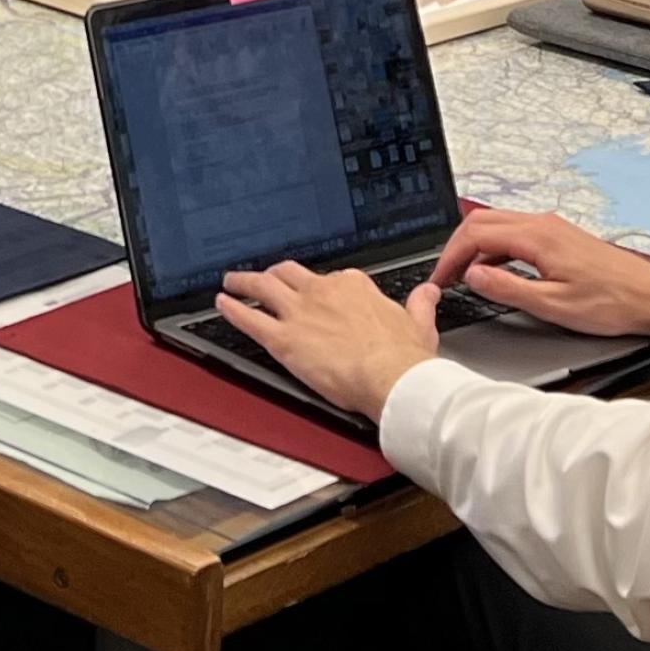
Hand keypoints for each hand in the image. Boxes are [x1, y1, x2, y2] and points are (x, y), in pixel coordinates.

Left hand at [217, 261, 437, 422]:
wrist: (391, 376)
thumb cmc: (403, 356)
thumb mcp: (418, 322)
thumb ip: (419, 304)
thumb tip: (427, 293)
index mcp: (353, 286)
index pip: (329, 279)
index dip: (319, 287)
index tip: (316, 292)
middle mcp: (322, 292)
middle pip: (289, 274)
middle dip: (274, 274)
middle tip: (265, 277)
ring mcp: (300, 313)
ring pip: (263, 288)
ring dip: (244, 283)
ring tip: (231, 281)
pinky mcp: (284, 340)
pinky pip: (250, 320)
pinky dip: (233, 310)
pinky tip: (222, 304)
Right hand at [423, 209, 649, 340]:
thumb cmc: (610, 303)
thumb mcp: (553, 305)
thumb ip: (508, 288)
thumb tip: (472, 275)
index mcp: (536, 236)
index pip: (476, 233)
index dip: (450, 256)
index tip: (439, 278)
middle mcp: (541, 223)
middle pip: (482, 221)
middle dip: (457, 247)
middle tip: (444, 276)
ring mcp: (551, 227)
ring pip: (498, 224)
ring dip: (475, 246)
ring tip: (463, 275)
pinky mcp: (559, 236)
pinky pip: (515, 232)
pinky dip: (495, 247)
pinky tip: (495, 270)